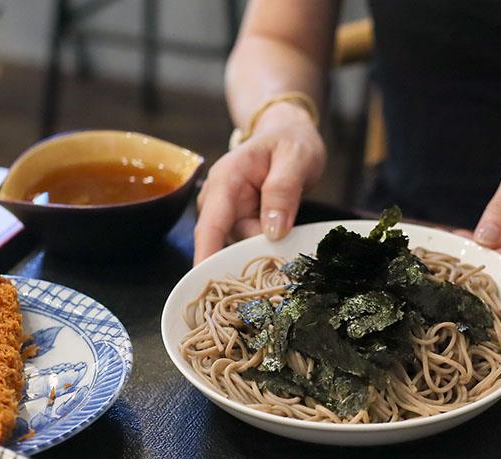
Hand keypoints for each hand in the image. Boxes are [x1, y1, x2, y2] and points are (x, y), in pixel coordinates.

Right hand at [194, 102, 325, 263]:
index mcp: (227, 179)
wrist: (289, 135)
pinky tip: (284, 245)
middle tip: (286, 259)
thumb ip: (283, 192)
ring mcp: (228, 214)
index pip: (211, 223)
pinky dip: (266, 249)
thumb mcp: (295, 159)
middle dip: (252, 254)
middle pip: (227, 242)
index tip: (206, 281)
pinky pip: (250, 245)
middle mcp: (220, 199)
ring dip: (263, 251)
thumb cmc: (290, 142)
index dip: (207, 254)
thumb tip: (273, 231)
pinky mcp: (240, 224)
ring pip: (240, 247)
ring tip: (291, 244)